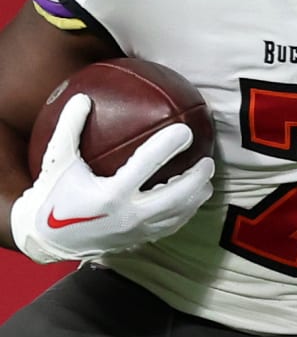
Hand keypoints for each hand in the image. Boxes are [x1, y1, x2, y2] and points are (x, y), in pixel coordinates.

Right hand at [11, 93, 214, 263]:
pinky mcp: (139, 239)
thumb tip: (82, 97)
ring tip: (206, 179)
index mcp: (110, 194)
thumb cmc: (54, 195)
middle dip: (197, 177)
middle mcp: (128, 215)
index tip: (186, 130)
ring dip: (197, 196)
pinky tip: (192, 198)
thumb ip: (69, 129)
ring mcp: (136, 230)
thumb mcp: (57, 161)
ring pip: (179, 214)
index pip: (147, 165)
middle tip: (209, 160)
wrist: (47, 239)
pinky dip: (186, 212)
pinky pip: (171, 226)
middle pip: (176, 195)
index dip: (168, 146)